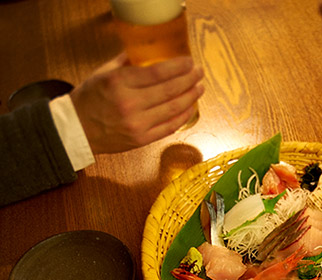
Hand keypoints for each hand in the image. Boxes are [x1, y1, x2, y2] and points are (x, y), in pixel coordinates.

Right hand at [70, 54, 204, 153]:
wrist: (76, 130)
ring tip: (199, 88)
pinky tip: (190, 107)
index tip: (189, 62)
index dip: (178, 67)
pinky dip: (183, 116)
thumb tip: (147, 52)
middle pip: (170, 90)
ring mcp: (137, 123)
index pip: (158, 72)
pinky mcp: (142, 139)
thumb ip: (126, 62)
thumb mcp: (103, 73)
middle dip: (190, 80)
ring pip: (173, 109)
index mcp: (119, 83)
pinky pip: (169, 127)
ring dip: (191, 97)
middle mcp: (130, 103)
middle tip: (199, 73)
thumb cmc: (89, 99)